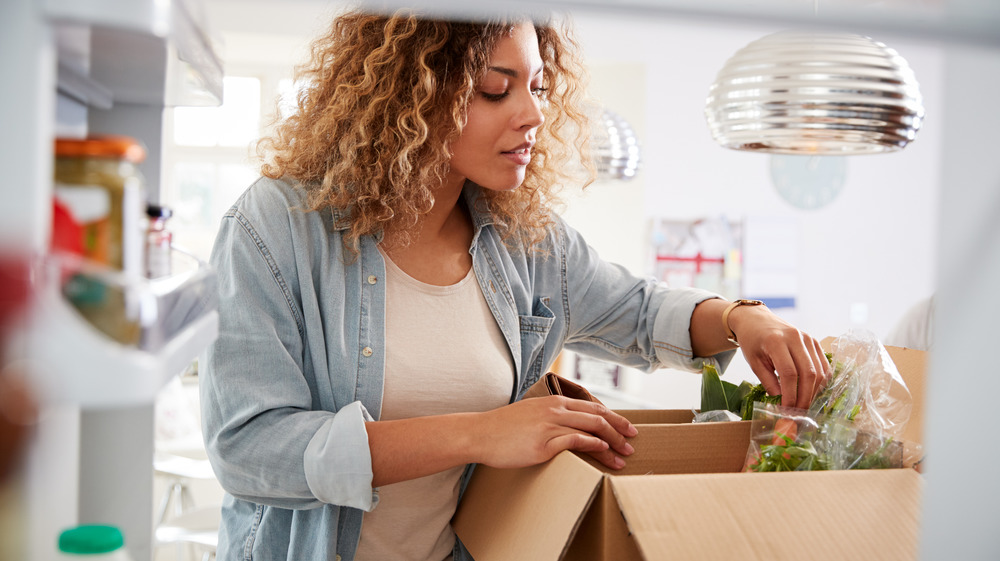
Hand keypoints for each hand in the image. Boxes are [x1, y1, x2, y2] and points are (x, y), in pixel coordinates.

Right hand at [473, 396, 636, 470]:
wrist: (480, 433)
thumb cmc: (504, 427)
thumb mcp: (532, 413)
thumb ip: (552, 416)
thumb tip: (570, 426)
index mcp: (554, 402)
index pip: (593, 407)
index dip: (614, 417)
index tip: (628, 428)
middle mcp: (555, 410)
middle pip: (597, 417)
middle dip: (619, 430)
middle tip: (632, 443)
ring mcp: (549, 426)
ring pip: (591, 429)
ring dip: (611, 444)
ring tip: (622, 458)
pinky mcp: (543, 444)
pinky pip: (574, 441)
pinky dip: (592, 445)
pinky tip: (603, 452)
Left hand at [728, 305, 830, 408]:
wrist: (756, 320)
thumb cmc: (752, 342)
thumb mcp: (754, 363)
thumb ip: (769, 383)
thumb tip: (782, 405)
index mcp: (776, 341)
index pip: (789, 374)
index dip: (790, 395)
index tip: (786, 411)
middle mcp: (795, 337)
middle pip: (808, 373)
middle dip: (804, 398)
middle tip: (797, 414)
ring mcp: (808, 339)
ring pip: (819, 371)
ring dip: (813, 393)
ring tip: (803, 406)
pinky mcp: (815, 342)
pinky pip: (824, 366)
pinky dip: (820, 382)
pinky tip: (810, 393)